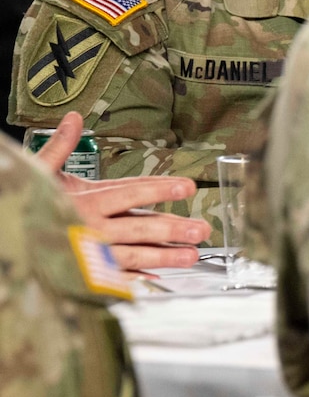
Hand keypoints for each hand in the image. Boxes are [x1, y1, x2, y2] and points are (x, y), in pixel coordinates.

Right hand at [34, 112, 209, 268]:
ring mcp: (87, 254)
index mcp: (82, 201)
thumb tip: (73, 118)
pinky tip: (158, 279)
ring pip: (132, 254)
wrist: (4, 237)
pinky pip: (113, 278)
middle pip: (138, 227)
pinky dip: (135, 279)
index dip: (159, 189)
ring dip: (164, 256)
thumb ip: (60, 147)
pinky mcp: (82, 273)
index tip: (186, 186)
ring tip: (192, 254)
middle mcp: (88, 228)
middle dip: (172, 228)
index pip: (128, 192)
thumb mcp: (39, 172)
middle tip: (201, 229)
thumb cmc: (25, 203)